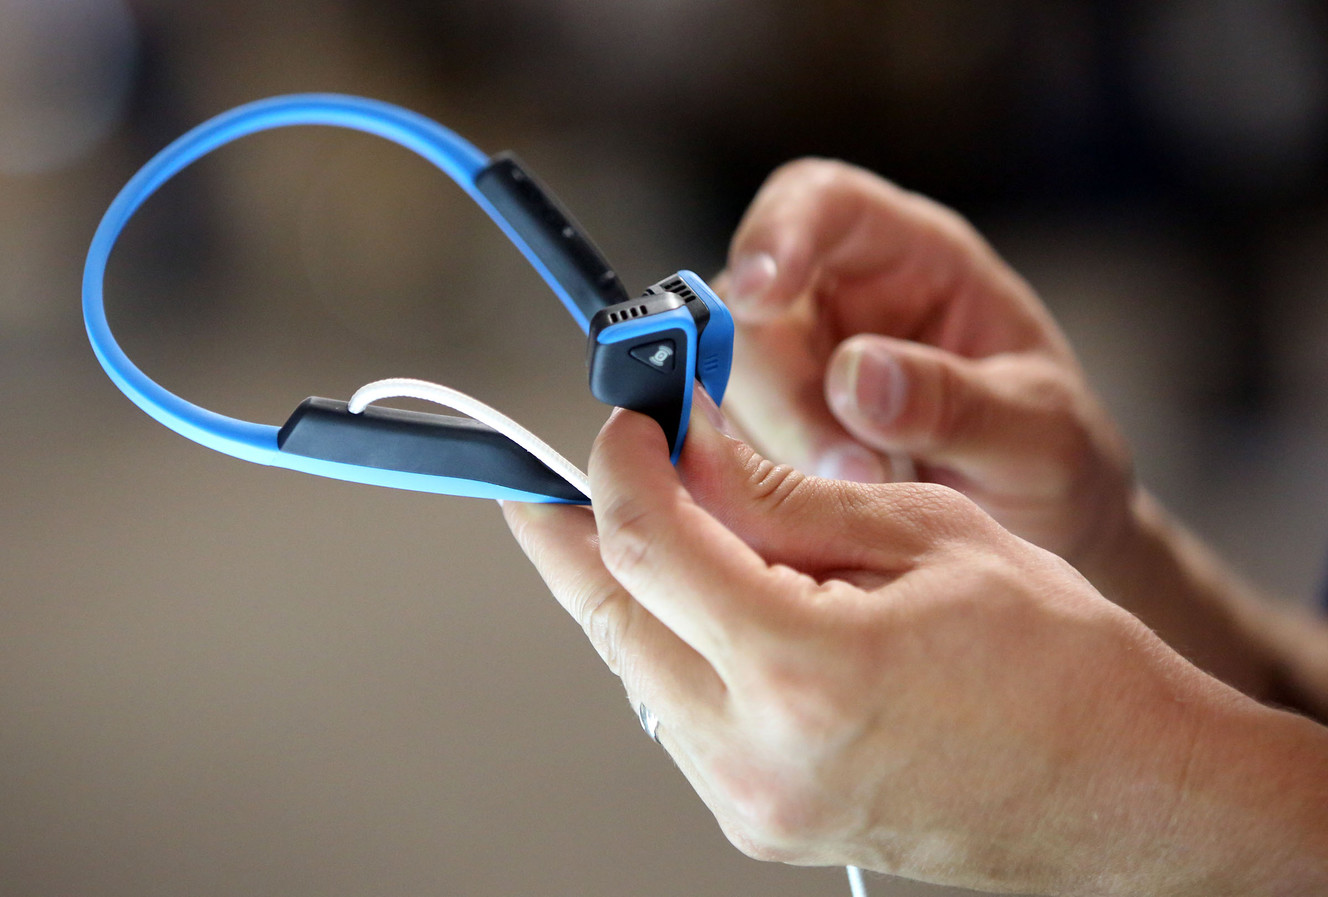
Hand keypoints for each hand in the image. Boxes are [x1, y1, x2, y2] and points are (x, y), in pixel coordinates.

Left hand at [502, 403, 1320, 894]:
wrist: (1119, 790)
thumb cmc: (1057, 662)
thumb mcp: (921, 534)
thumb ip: (777, 493)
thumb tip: (685, 445)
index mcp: (805, 673)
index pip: (647, 547)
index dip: (619, 466)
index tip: (630, 420)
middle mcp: (757, 757)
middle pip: (612, 614)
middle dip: (581, 527)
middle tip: (573, 467)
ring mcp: (751, 803)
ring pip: (635, 665)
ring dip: (629, 583)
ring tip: (658, 514)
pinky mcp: (757, 819)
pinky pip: (675, 711)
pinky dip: (671, 639)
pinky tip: (704, 592)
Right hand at [717, 159, 1133, 567]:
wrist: (1041, 531)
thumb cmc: (1052, 456)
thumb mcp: (1038, 433)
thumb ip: (955, 402)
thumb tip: (856, 377)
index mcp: (912, 257)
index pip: (822, 201)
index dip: (778, 232)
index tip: (761, 294)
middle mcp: (836, 299)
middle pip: (750, 310)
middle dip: (786, 395)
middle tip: (850, 471)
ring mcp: (795, 368)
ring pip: (725, 388)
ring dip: (776, 453)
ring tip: (870, 498)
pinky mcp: (770, 434)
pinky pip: (729, 449)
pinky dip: (765, 489)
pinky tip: (831, 518)